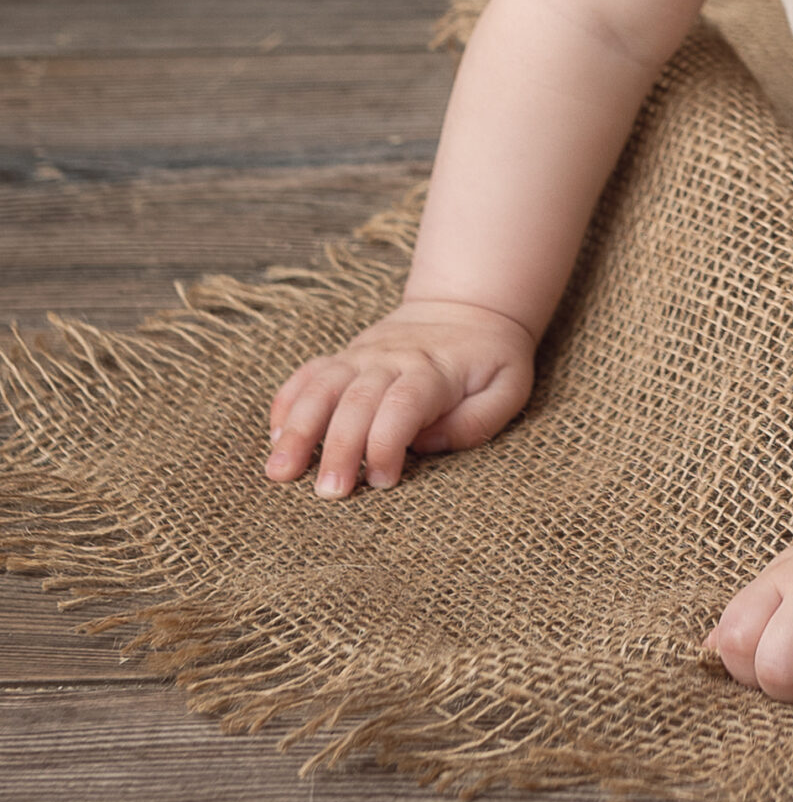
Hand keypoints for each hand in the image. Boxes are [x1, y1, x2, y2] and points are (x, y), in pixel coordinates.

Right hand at [265, 299, 536, 497]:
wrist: (469, 308)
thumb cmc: (491, 360)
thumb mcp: (508, 388)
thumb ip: (476, 421)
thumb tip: (426, 444)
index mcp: (432, 370)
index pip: (401, 406)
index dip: (386, 444)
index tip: (381, 481)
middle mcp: (390, 360)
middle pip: (355, 403)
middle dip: (338, 449)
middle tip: (328, 493)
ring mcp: (361, 356)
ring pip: (320, 388)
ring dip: (296, 430)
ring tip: (278, 472)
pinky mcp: (344, 357)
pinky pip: (307, 376)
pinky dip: (286, 403)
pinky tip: (274, 438)